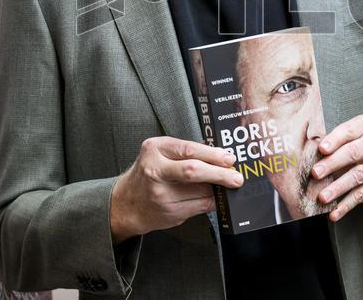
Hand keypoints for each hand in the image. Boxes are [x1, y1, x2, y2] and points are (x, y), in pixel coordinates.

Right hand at [110, 137, 242, 242]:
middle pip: (194, 171)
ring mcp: (161, 194)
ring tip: (226, 185)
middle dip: (220, 174)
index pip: (189, 149)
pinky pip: (199, 206)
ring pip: (200, 191)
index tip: (229, 158)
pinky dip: (211, 201)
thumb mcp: (160, 153)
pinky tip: (215, 197)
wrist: (126, 204)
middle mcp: (155, 171)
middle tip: (236, 177)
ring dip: (218, 189)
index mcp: (154, 149)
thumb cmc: (149, 173)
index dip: (213, 154)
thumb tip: (220, 157)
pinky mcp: (169, 212)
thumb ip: (185, 152)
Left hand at [311, 114, 362, 221]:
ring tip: (322, 197)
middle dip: (332, 163)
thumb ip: (331, 141)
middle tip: (315, 173)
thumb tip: (305, 153)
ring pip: (358, 176)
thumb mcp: (346, 138)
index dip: (334, 140)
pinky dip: (346, 205)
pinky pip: (362, 195)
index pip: (349, 131)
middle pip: (353, 153)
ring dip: (338, 187)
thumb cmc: (355, 148)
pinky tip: (334, 212)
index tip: (321, 149)